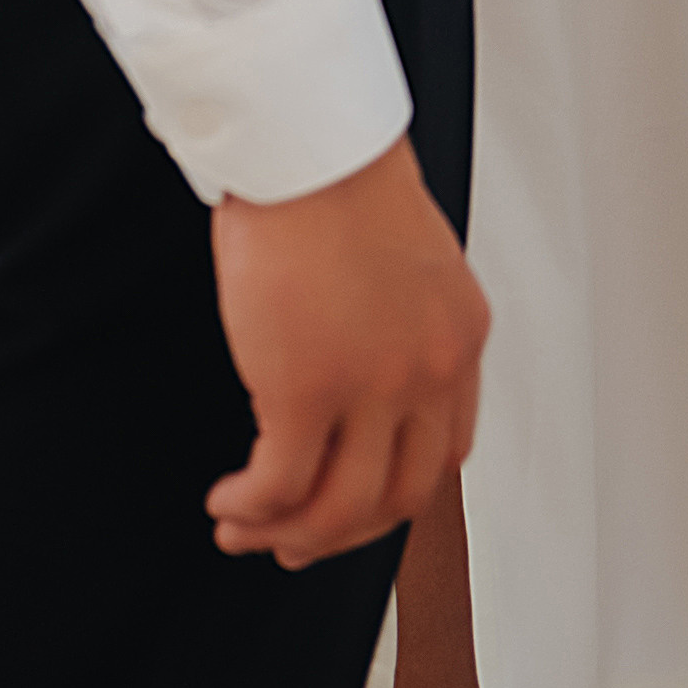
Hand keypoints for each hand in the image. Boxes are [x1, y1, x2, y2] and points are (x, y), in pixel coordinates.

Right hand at [206, 136, 489, 569]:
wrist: (310, 145)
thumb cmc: (342, 184)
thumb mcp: (410, 264)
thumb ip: (403, 325)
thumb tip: (361, 382)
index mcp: (460, 337)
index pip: (447, 454)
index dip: (393, 495)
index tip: (350, 504)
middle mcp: (429, 369)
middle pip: (399, 498)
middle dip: (340, 535)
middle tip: (292, 542)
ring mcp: (371, 385)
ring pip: (338, 508)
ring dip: (287, 534)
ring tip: (241, 526)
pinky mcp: (304, 388)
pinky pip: (280, 486)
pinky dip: (250, 508)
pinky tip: (227, 500)